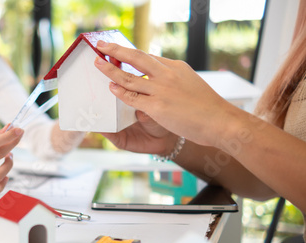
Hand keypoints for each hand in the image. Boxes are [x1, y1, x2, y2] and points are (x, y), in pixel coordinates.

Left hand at [94, 41, 235, 147]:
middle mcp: (167, 74)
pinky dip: (119, 92)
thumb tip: (162, 79)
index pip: (149, 57)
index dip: (131, 55)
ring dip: (110, 70)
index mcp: (176, 67)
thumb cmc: (208, 107)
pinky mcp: (157, 107)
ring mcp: (161, 90)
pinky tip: (111, 88)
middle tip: (101, 46)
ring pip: (129, 77)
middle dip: (116, 50)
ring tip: (98, 64)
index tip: (119, 52)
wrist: (221, 122)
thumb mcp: (191, 83)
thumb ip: (175, 79)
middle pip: (136, 58)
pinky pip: (132, 97)